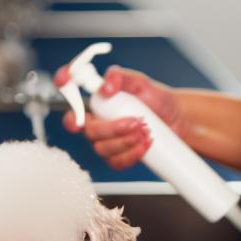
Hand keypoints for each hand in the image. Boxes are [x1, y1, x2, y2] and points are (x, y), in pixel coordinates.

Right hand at [53, 64, 186, 170]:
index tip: (65, 80)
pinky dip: (132, 154)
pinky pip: (116, 162)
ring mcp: (106, 142)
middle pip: (88, 131)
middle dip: (112, 128)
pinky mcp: (118, 157)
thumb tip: (107, 86)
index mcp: (98, 103)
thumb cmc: (157, 99)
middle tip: (137, 121)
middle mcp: (97, 122)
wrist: (177, 119)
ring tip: (146, 130)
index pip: (72, 98)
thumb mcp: (141, 83)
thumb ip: (121, 77)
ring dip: (126, 141)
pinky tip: (146, 144)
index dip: (64, 88)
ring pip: (102, 149)